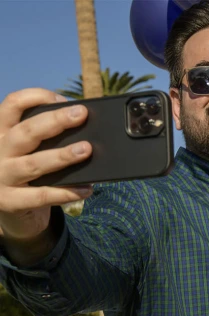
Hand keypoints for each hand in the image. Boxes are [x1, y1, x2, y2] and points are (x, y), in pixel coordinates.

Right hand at [0, 88, 92, 240]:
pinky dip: (65, 193)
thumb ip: (47, 138)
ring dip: (62, 156)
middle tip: (81, 114)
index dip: (36, 97)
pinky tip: (86, 189)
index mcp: (3, 132)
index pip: (12, 104)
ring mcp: (2, 177)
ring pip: (33, 164)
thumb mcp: (30, 150)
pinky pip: (40, 196)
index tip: (63, 99)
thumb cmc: (28, 172)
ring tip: (86, 149)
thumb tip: (84, 128)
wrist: (10, 210)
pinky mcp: (9, 201)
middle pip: (25, 132)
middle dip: (55, 121)